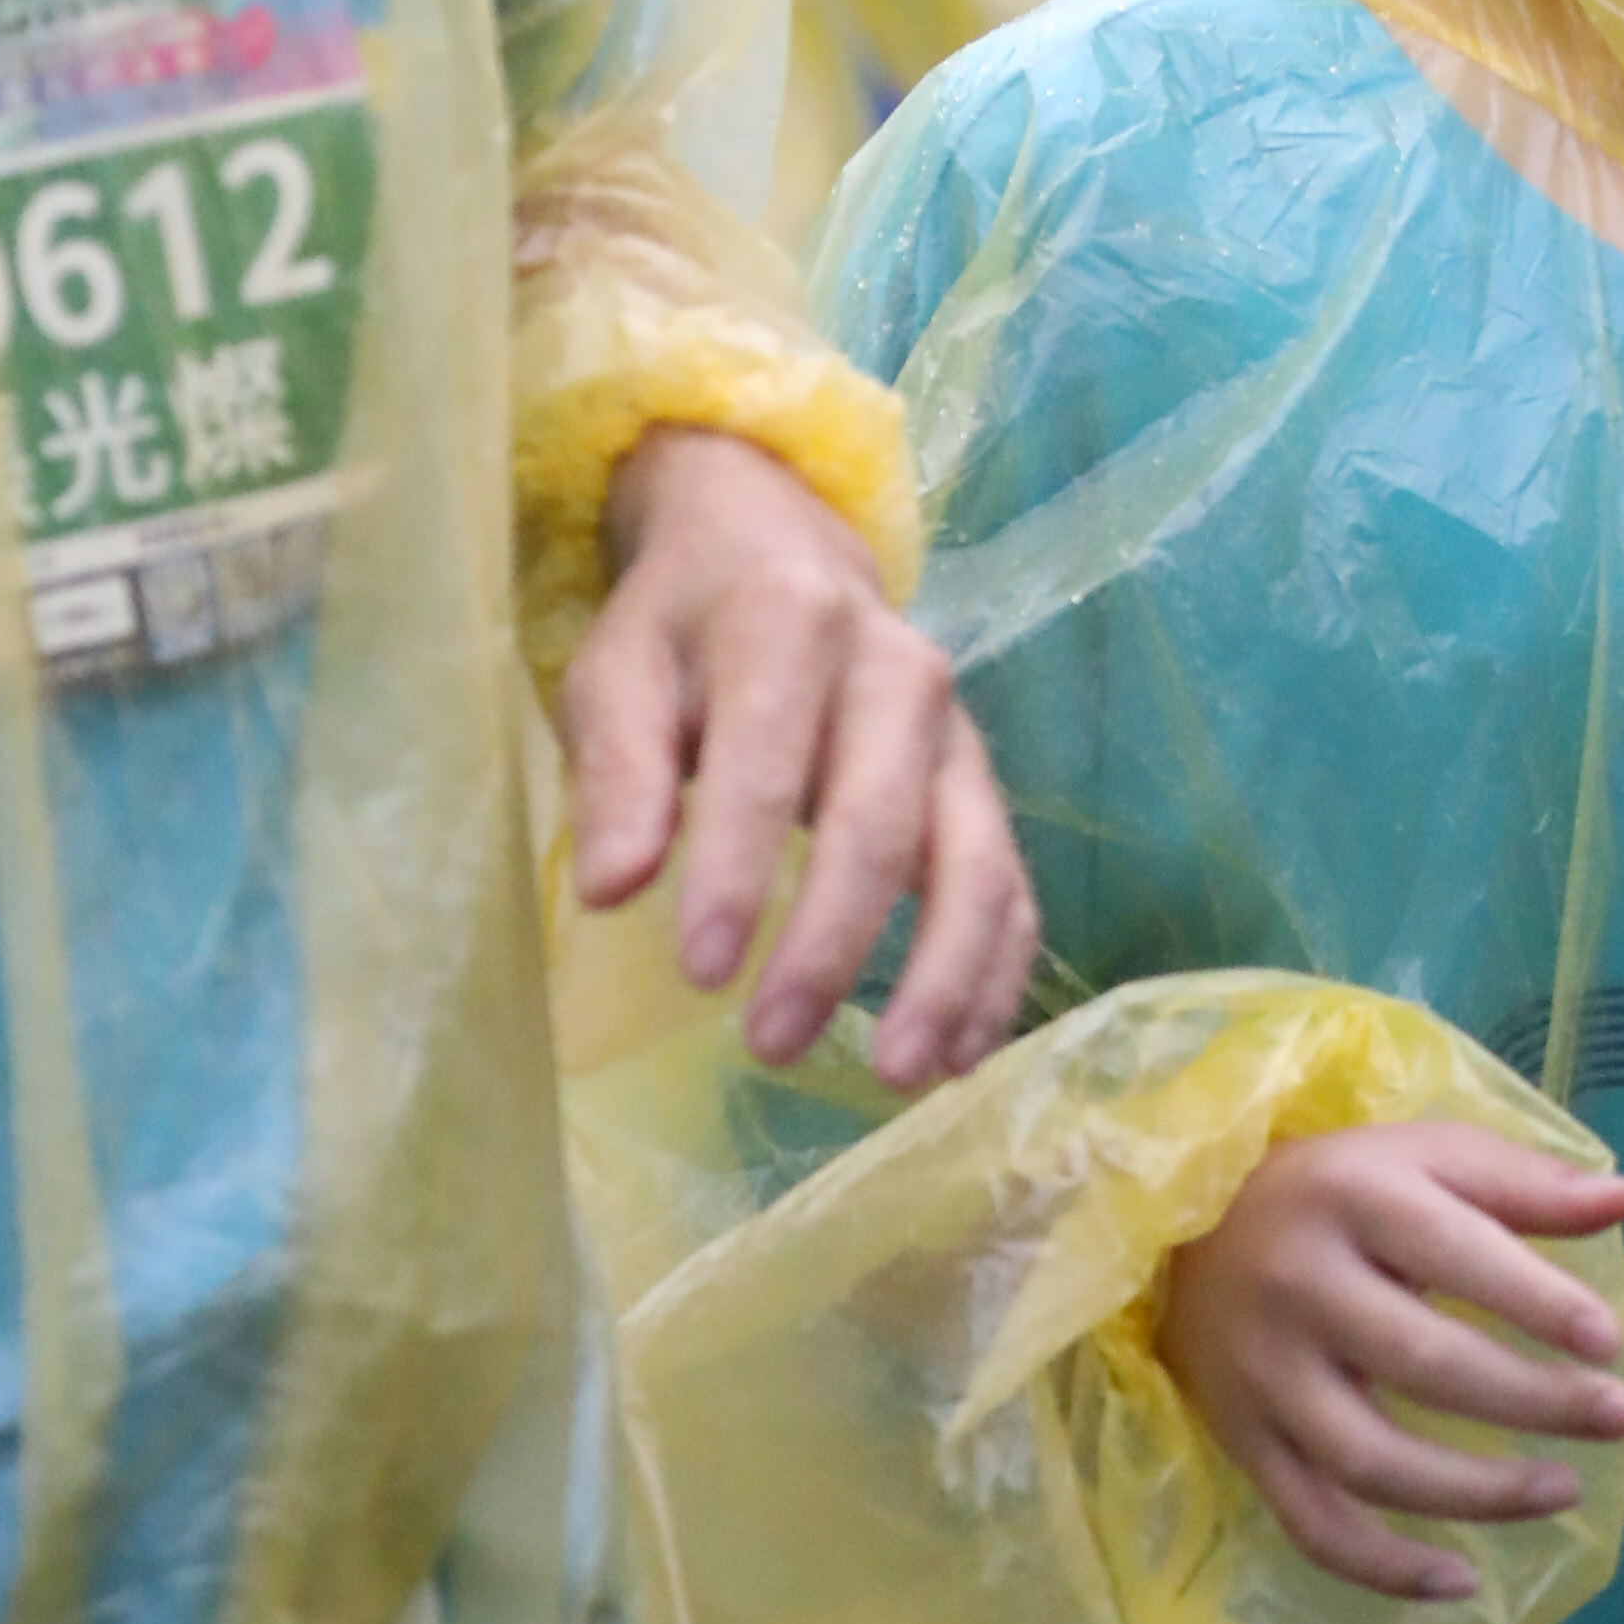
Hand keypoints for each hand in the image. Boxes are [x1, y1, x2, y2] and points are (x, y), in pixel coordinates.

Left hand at [560, 423, 1035, 1086]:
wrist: (777, 547)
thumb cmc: (680, 630)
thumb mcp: (618, 669)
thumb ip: (616, 771)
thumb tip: (612, 888)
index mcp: (788, 622)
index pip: (768, 759)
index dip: (738, 870)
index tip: (700, 974)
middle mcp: (895, 667)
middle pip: (879, 818)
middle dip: (832, 942)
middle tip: (770, 1045)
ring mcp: (952, 729)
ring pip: (974, 856)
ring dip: (944, 973)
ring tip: (898, 1075)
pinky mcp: (978, 780)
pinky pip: (1010, 880)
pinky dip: (996, 970)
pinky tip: (960, 1053)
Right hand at [1160, 1117, 1623, 1606]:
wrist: (1186, 1232)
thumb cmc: (1336, 1189)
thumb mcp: (1422, 1156)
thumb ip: (1522, 1182)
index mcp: (1353, 1197)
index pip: (1454, 1251)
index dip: (1535, 1301)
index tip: (1610, 1341)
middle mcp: (1300, 1287)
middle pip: (1423, 1362)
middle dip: (1534, 1400)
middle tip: (1623, 1417)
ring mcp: (1266, 1376)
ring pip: (1371, 1460)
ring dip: (1477, 1492)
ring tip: (1564, 1491)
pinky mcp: (1244, 1443)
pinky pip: (1312, 1524)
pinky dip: (1385, 1568)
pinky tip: (1462, 1581)